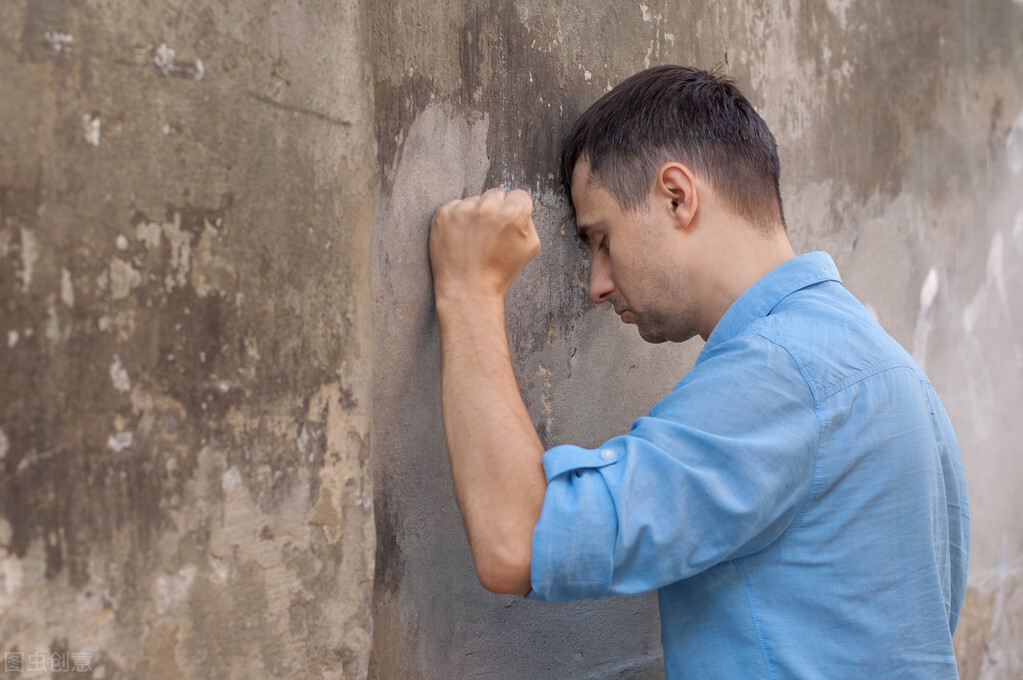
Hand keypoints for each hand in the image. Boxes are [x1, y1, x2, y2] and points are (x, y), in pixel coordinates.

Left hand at [429, 188, 539, 305]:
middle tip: (490, 235)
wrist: (468, 289)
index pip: (519, 195)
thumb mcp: (530, 247)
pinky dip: (458, 219)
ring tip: (474, 239)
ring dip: (475, 214)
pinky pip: (455, 206)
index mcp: (513, 213)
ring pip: (475, 200)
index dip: (516, 211)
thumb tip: (517, 205)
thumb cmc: (500, 271)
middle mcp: (487, 207)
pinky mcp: (443, 214)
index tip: (508, 226)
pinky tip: (461, 238)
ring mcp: (463, 209)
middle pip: (496, 194)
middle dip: (496, 210)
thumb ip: (528, 220)